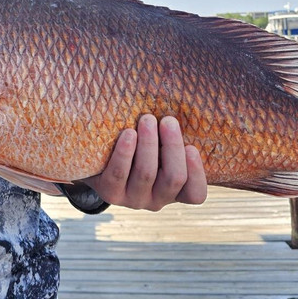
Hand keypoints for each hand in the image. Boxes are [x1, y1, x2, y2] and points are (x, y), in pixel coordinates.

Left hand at [83, 115, 206, 210]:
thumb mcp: (160, 147)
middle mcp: (156, 200)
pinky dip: (125, 152)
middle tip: (168, 120)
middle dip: (173, 146)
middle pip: (173, 178)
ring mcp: (133, 199)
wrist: (100, 162)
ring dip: (149, 144)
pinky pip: (118, 173)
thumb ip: (173, 136)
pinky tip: (128, 133)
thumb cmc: (140, 148)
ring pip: (146, 173)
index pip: (195, 194)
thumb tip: (191, 97)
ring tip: (147, 119)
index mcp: (175, 192)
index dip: (197, 172)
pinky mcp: (110, 193)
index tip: (192, 146)